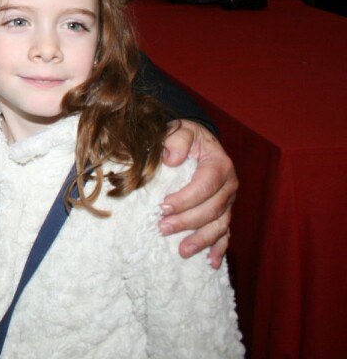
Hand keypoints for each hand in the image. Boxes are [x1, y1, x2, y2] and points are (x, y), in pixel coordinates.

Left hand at [158, 120, 237, 267]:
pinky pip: (225, 233)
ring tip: (182, 251)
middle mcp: (229, 185)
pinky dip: (219, 249)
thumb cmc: (186, 136)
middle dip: (187, 221)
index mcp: (220, 165)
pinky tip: (210, 263)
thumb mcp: (180, 129)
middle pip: (212, 209)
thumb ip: (176, 140)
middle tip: (162, 228)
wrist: (198, 140)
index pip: (205, 185)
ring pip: (220, 225)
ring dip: (202, 240)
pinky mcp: (224, 212)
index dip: (186, 198)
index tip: (163, 206)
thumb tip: (172, 159)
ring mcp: (228, 201)